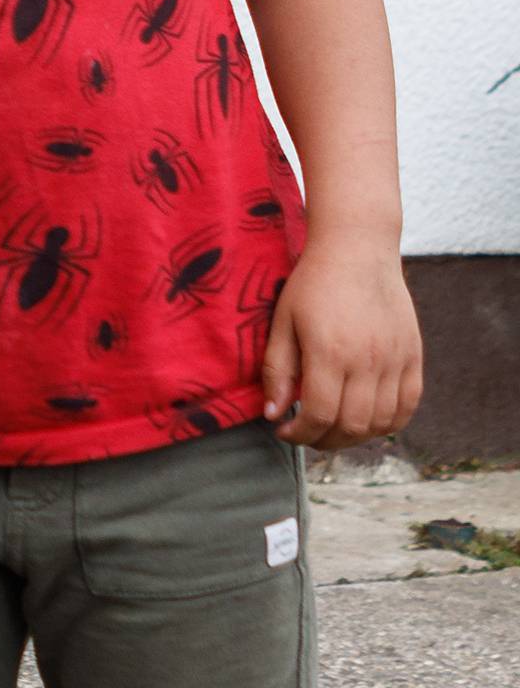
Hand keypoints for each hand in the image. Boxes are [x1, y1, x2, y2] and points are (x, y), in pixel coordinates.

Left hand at [262, 235, 423, 446]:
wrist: (358, 248)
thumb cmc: (313, 283)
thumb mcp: (283, 321)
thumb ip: (277, 370)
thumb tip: (273, 415)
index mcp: (329, 351)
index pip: (319, 416)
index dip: (299, 434)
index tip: (284, 429)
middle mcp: (367, 359)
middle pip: (351, 426)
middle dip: (322, 440)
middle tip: (306, 430)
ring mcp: (395, 358)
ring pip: (380, 423)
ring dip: (354, 436)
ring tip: (333, 426)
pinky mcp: (413, 355)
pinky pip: (408, 406)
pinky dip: (389, 423)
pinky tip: (366, 418)